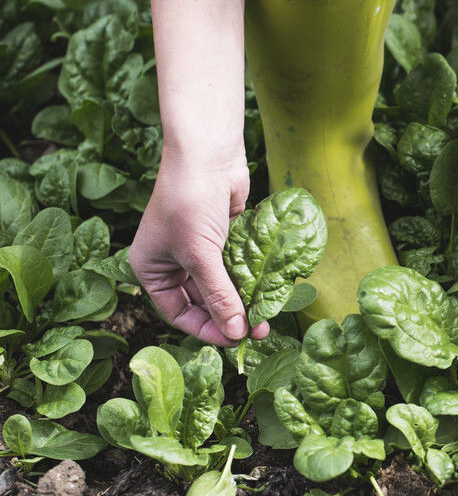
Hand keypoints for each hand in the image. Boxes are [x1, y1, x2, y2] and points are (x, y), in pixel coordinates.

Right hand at [130, 152, 269, 345]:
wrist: (208, 154)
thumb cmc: (190, 201)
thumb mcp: (201, 255)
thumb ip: (219, 295)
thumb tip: (236, 332)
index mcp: (152, 269)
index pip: (178, 313)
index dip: (206, 329)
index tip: (233, 341)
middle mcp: (173, 262)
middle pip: (203, 302)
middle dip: (229, 316)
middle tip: (256, 331)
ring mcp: (199, 249)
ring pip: (223, 286)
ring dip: (243, 301)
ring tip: (266, 317)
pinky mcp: (223, 238)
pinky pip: (237, 267)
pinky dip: (250, 279)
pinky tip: (267, 292)